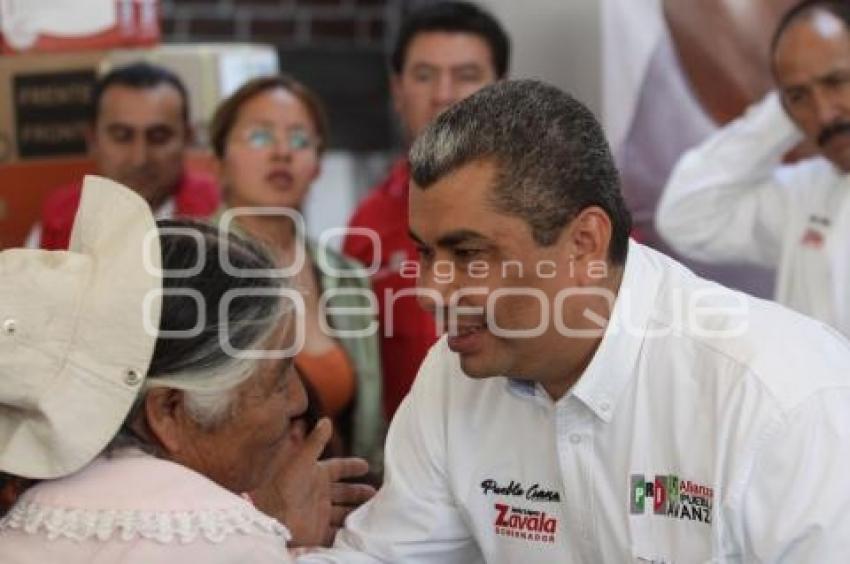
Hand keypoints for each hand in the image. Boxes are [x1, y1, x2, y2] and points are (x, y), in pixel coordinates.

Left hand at [250, 418, 375, 546]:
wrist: (272, 518)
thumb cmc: (284, 486)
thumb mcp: (301, 460)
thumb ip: (315, 441)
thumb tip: (326, 420)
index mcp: (315, 474)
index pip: (338, 468)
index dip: (351, 467)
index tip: (366, 466)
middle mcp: (317, 493)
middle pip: (343, 492)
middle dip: (358, 492)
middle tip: (376, 494)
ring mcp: (318, 513)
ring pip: (343, 512)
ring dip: (356, 512)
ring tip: (374, 513)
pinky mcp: (318, 532)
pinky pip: (337, 532)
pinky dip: (347, 532)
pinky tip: (359, 531)